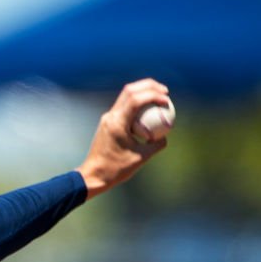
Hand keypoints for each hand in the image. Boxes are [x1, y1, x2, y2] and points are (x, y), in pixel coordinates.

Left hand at [77, 79, 169, 199]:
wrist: (93, 175)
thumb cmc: (116, 169)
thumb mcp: (141, 158)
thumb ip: (156, 145)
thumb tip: (166, 135)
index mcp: (117, 123)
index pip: (135, 99)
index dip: (153, 95)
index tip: (167, 99)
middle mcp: (110, 117)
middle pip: (129, 91)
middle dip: (148, 86)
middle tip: (165, 91)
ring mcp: (107, 119)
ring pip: (125, 97)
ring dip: (142, 92)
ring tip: (158, 96)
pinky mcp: (107, 123)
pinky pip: (124, 108)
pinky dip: (137, 104)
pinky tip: (148, 111)